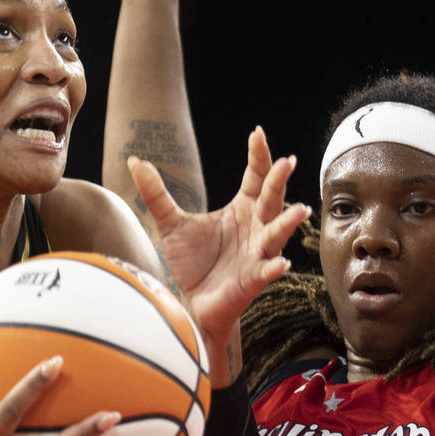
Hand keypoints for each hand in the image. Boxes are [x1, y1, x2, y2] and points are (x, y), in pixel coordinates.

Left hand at [129, 127, 310, 351]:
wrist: (192, 302)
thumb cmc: (191, 262)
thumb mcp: (170, 224)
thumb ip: (155, 194)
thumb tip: (134, 161)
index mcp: (242, 209)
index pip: (256, 177)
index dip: (259, 156)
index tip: (257, 133)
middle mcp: (255, 228)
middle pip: (271, 199)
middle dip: (278, 182)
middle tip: (286, 162)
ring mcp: (258, 253)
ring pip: (277, 234)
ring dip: (288, 222)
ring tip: (299, 209)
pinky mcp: (253, 279)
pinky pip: (267, 271)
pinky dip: (274, 267)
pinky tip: (280, 263)